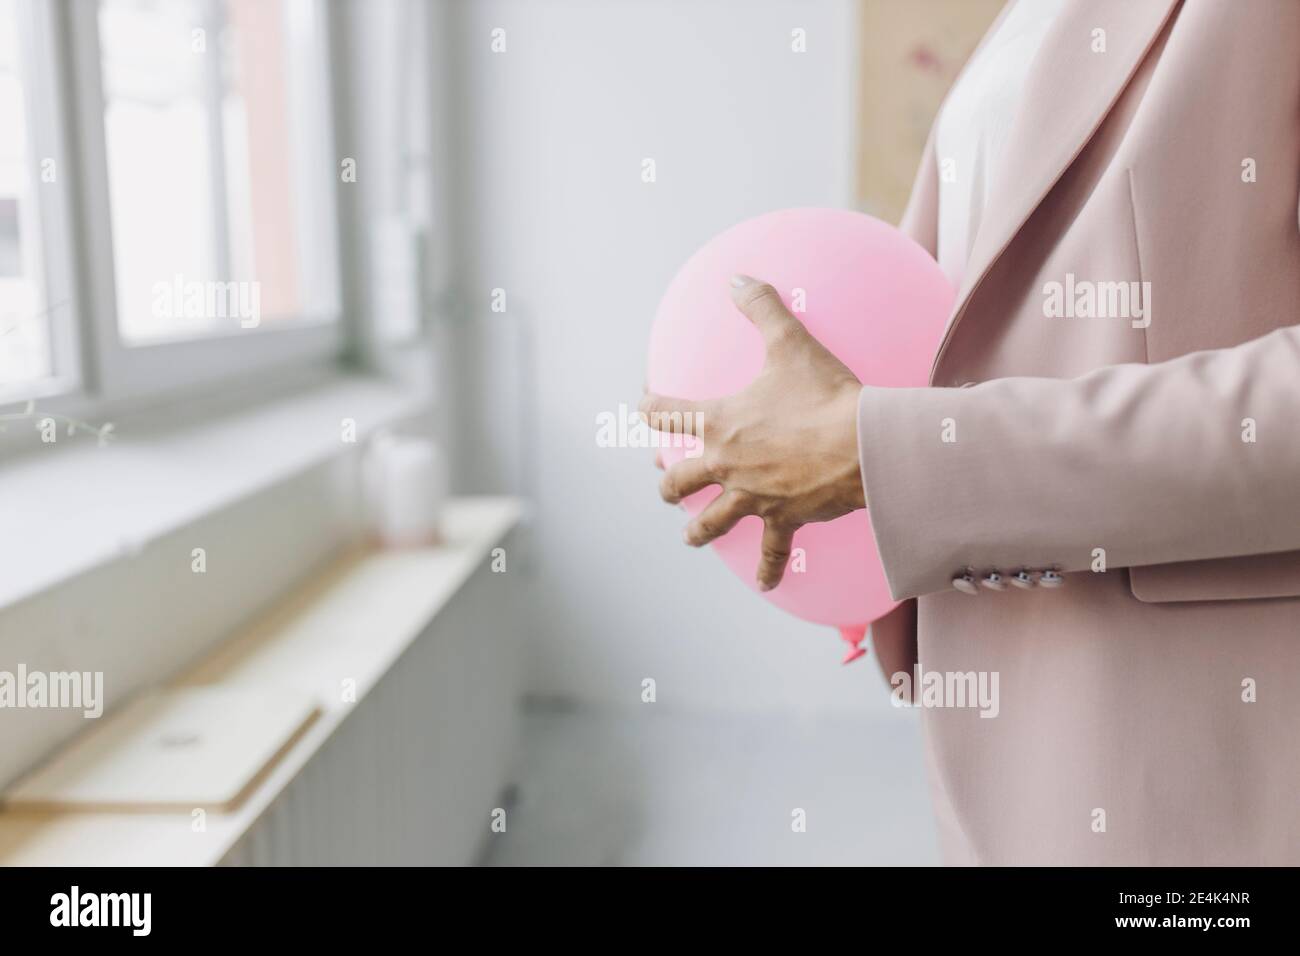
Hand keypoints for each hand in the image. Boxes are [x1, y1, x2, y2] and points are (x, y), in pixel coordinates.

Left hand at [641, 275, 865, 590]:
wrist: (864, 445)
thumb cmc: (825, 394)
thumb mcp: (790, 343)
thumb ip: (761, 308)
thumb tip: (738, 276)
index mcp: (719, 421)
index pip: (667, 413)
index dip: (650, 408)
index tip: (642, 406)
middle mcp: (726, 463)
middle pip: (680, 480)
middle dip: (669, 481)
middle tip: (666, 482)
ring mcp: (751, 496)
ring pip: (711, 521)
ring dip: (698, 529)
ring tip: (691, 537)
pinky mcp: (782, 518)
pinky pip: (770, 550)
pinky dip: (766, 568)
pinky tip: (763, 584)